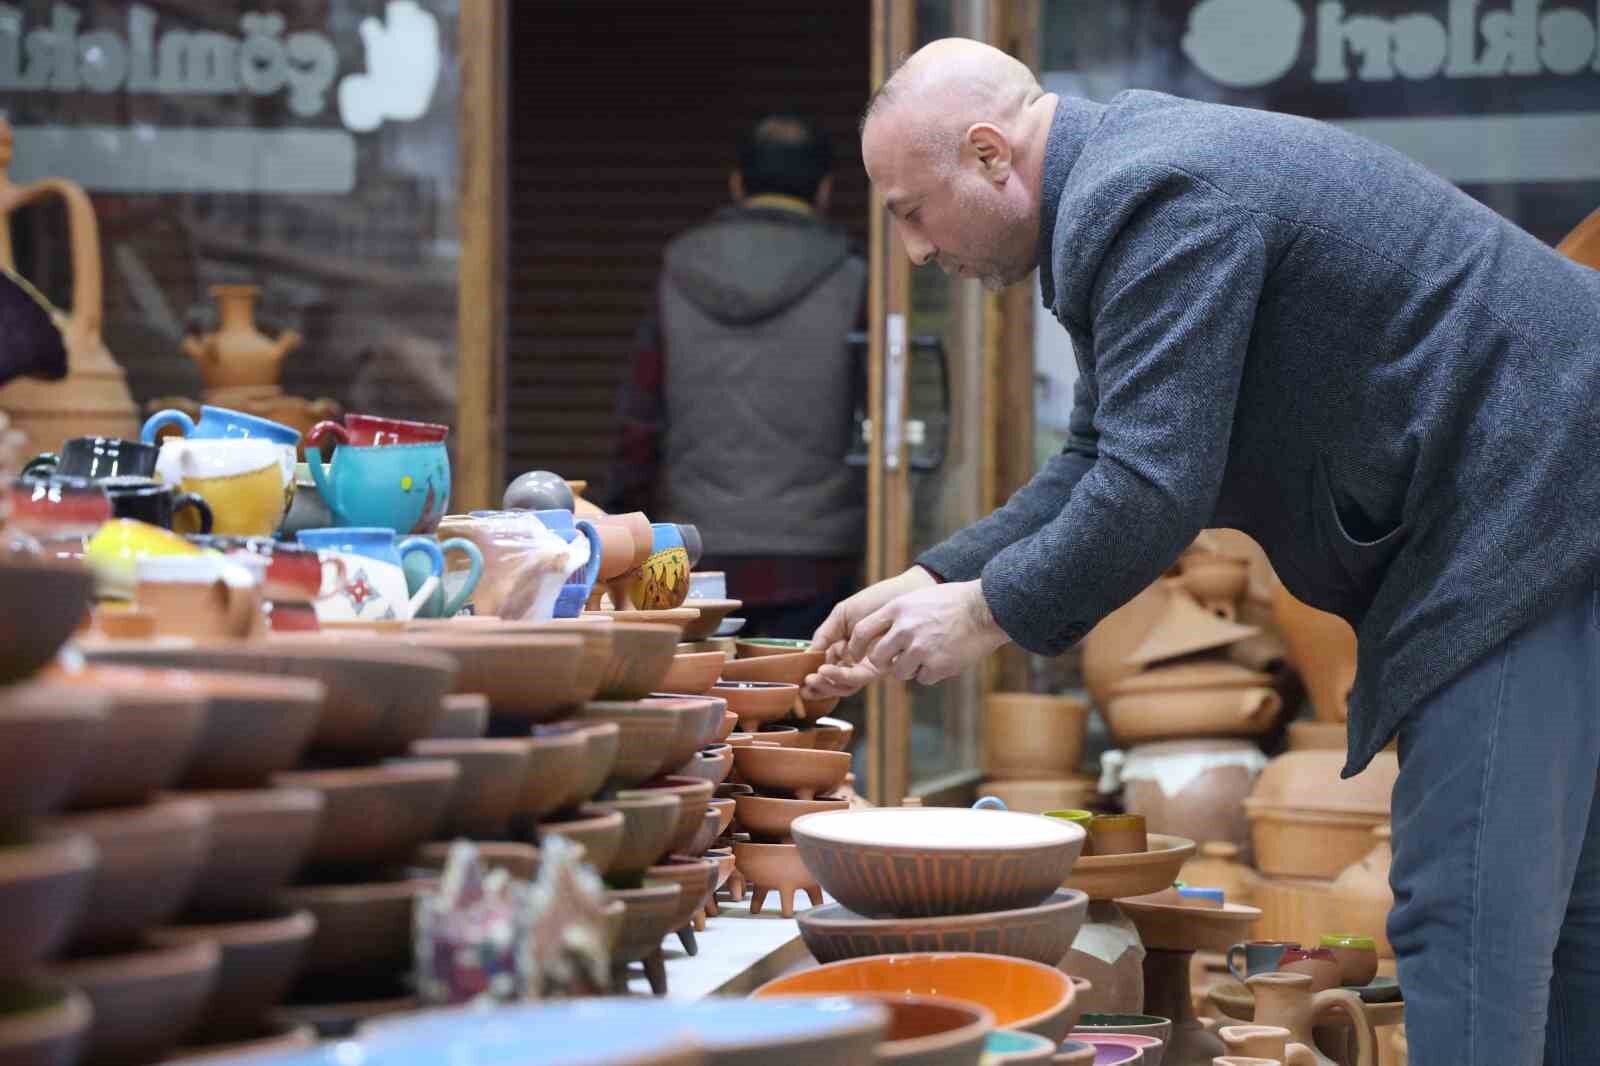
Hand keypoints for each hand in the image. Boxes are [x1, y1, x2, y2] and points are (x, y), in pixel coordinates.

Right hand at [801, 567, 936, 699]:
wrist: (903, 594)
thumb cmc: (875, 600)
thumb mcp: (842, 614)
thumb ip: (825, 634)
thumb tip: (808, 655)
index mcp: (844, 647)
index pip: (826, 667)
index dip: (813, 676)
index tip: (799, 680)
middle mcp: (856, 660)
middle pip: (835, 681)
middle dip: (819, 686)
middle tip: (805, 685)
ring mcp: (868, 664)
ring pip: (845, 684)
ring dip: (827, 684)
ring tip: (814, 676)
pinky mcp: (881, 667)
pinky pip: (858, 679)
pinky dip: (840, 677)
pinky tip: (826, 669)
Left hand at [847, 579, 1009, 683]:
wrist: (985, 609)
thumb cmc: (953, 602)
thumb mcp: (917, 599)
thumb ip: (895, 616)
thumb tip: (876, 636)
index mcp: (897, 609)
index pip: (861, 631)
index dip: (856, 647)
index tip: (857, 655)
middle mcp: (904, 629)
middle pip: (877, 657)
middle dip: (884, 662)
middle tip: (896, 660)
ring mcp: (920, 648)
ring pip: (899, 672)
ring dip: (910, 669)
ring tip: (929, 654)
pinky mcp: (936, 665)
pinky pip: (923, 678)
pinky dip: (931, 673)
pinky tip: (944, 657)